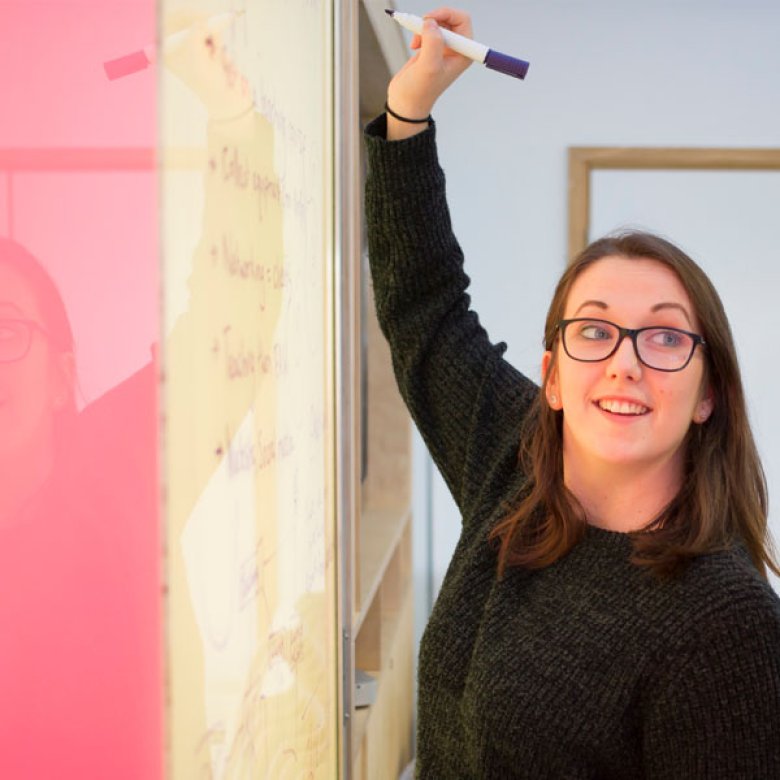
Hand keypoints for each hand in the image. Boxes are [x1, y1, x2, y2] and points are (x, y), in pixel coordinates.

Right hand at [386, 7, 472, 139]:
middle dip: (433, 20)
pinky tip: (414, 45)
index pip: (462, 20)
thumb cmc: (419, 91)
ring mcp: (444, 49)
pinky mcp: (431, 48)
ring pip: (437, 22)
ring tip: (415, 42)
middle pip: (450, 18)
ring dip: (424, 26)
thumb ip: (433, 42)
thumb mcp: (428, 67)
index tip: (429, 20)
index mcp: (463, 54)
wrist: (406, 102)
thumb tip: (431, 23)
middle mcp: (456, 50)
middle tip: (420, 27)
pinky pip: (428, 29)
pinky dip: (418, 31)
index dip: (446, 15)